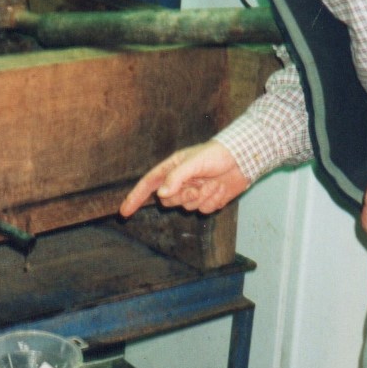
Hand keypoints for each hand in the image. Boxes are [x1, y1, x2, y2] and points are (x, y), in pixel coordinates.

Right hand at [120, 140, 249, 217]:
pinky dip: (212, 201)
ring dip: (201, 198)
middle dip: (182, 197)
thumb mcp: (193, 162)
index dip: (135, 198)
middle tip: (196, 187)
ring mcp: (194, 192)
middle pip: (168, 201)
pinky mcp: (208, 201)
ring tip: (213, 183)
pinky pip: (203, 211)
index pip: (147, 185)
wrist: (242, 160)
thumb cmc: (216, 155)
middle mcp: (180, 182)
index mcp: (172, 169)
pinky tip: (220, 189)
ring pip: (187, 207)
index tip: (124, 212)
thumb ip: (176, 178)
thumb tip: (161, 194)